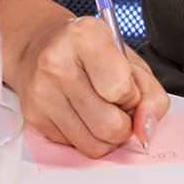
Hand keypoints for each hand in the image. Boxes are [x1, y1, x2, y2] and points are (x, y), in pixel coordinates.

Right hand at [13, 13, 169, 157]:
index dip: (132, 96)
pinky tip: (82, 114)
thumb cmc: (90, 52)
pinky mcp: (33, 116)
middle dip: (124, 125)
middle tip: (119, 107)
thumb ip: (150, 93)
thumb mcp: (129, 59)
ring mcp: (42, 92)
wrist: (40, 46)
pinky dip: (87, 137)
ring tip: (103, 112)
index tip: (128, 88)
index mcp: (86, 36)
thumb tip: (147, 129)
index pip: (120, 89)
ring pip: (92, 144)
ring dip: (107, 136)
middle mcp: (57, 63)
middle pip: (108, 124)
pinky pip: (74, 147)